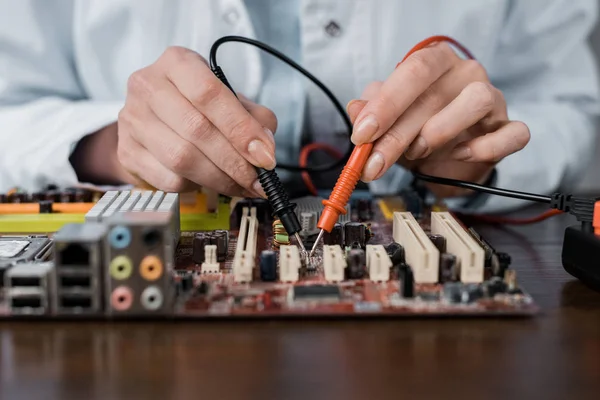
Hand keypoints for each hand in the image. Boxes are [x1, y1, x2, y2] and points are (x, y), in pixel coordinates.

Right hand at [117, 46, 276, 196]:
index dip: (241, 129)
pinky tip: (208, 183)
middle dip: (235, 161)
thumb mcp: (230, 100)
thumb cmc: (197, 107)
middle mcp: (148, 85)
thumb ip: (254, 118)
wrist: (153, 120)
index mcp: (177, 63)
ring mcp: (132, 119)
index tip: (265, 156)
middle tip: (258, 180)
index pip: (210, 93)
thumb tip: (264, 149)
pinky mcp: (127, 152)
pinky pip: (168, 179)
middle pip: (196, 129)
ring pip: (181, 158)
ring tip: (240, 185)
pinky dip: (195, 186)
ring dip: (219, 179)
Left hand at [348, 42, 529, 196]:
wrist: (448, 156)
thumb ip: (370, 114)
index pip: (413, 71)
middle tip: (374, 163)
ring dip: (440, 131)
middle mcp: (466, 73)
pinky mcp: (509, 128)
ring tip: (418, 152)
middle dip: (396, 136)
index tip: (362, 134)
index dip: (385, 104)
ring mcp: (493, 99)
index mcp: (435, 63)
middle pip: (433, 95)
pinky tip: (459, 156)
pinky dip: (483, 148)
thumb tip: (355, 109)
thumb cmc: (417, 130)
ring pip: (477, 100)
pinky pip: (512, 134)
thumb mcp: (388, 122)